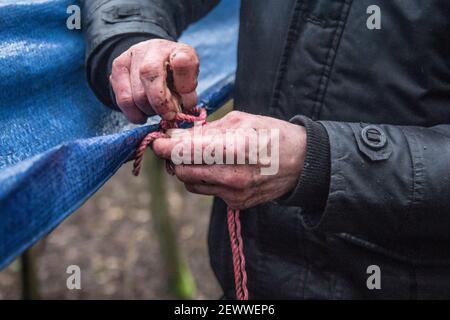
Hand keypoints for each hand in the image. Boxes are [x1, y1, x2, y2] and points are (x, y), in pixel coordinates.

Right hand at [110, 39, 199, 122]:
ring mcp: (134, 54)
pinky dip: (134, 114)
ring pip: (137, 94)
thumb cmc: (176, 78)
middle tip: (169, 116)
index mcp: (181, 51)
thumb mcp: (189, 86)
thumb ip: (187, 97)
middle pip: (150, 76)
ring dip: (148, 110)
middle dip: (161, 104)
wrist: (155, 62)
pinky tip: (143, 114)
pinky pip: (123, 99)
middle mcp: (156, 48)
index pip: (183, 61)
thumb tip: (178, 110)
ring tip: (157, 110)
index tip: (186, 97)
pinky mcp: (118, 66)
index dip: (184, 80)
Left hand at [153, 111, 306, 208]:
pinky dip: (204, 178)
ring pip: (191, 183)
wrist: (301, 163)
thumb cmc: (272, 135)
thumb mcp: (241, 121)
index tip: (158, 141)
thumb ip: (206, 130)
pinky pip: (207, 190)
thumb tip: (176, 136)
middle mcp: (232, 177)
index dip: (165, 147)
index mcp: (235, 150)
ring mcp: (234, 194)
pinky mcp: (236, 204)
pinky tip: (217, 167)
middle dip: (174, 158)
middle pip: (182, 171)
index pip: (186, 153)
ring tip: (198, 155)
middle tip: (176, 146)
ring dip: (187, 169)